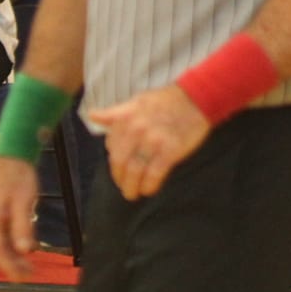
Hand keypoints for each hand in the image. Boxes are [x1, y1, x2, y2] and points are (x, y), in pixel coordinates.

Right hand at [0, 155, 40, 276]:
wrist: (11, 155)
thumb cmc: (18, 176)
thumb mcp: (25, 203)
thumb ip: (23, 228)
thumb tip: (25, 251)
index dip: (10, 267)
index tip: (23, 278)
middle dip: (12, 264)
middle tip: (29, 275)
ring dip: (13, 255)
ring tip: (28, 265)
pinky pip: (1, 233)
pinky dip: (12, 243)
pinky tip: (22, 246)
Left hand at [86, 85, 208, 200]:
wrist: (197, 97)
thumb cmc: (166, 100)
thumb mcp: (136, 102)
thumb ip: (114, 113)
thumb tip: (93, 115)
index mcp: (125, 119)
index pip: (112, 149)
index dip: (115, 163)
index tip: (120, 170)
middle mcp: (135, 130)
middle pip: (120, 163)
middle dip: (120, 180)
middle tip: (124, 187)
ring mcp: (152, 141)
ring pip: (134, 172)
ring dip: (132, 187)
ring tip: (133, 194)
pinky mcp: (169, 151)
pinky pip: (154, 174)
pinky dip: (149, 186)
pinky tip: (149, 190)